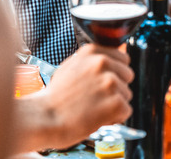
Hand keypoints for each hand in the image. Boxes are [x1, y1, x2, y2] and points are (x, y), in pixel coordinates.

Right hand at [14, 44, 133, 151]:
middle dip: (117, 88)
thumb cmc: (54, 98)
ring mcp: (110, 82)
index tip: (103, 82)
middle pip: (128, 75)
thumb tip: (111, 59)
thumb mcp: (70, 67)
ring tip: (91, 108)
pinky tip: (96, 117)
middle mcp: (103, 63)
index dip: (115, 73)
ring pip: (126, 94)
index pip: (123, 58)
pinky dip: (114, 118)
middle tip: (95, 98)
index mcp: (93, 52)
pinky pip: (126, 111)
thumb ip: (91, 62)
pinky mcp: (116, 102)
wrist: (42, 119)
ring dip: (114, 104)